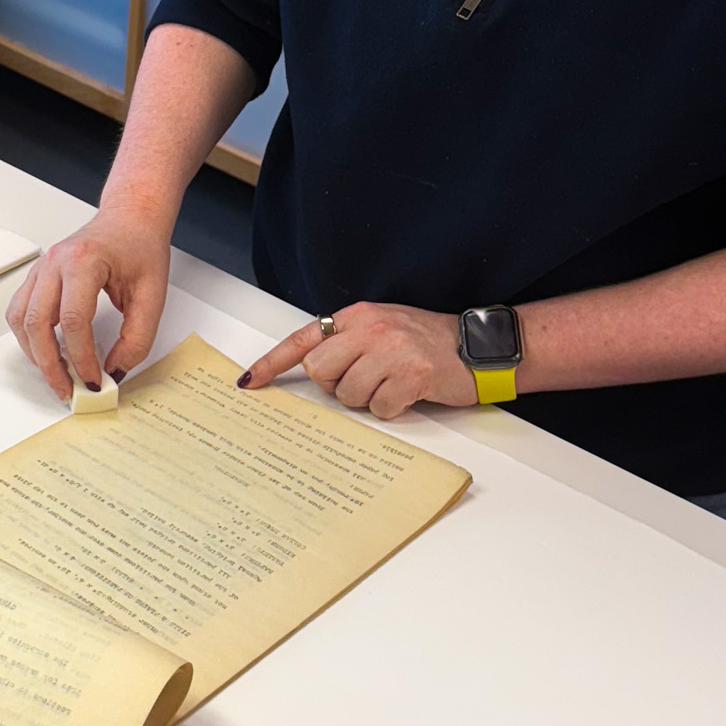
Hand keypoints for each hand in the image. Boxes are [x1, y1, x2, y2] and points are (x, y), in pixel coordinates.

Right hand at [6, 211, 171, 399]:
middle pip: (37, 322)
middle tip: (67, 390)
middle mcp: (55, 262)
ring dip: (34, 353)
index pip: (73, 320)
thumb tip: (115, 371)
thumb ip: (137, 337)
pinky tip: (47, 352)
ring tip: (56, 375)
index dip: (82, 358)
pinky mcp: (38, 275)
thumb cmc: (140, 247)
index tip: (93, 380)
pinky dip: (29, 336)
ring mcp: (42, 267)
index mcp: (84, 261)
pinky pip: (20, 310)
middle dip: (50, 364)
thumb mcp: (153, 294)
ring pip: (20, 319)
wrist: (130, 218)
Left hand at [239, 302, 475, 418]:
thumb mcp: (382, 327)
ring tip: (391, 384)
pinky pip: (378, 408)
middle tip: (363, 379)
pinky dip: (391, 408)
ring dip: (366, 399)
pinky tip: (408, 393)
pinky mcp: (411, 375)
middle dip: (334, 384)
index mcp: (357, 316)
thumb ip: (348, 341)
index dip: (272, 363)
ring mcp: (391, 351)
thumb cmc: (426, 340)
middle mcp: (370, 329)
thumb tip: (313, 369)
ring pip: (347, 394)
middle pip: (318, 371)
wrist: (477, 347)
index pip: (303, 339)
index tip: (249, 382)